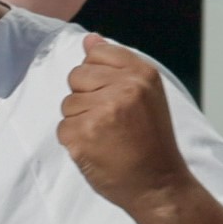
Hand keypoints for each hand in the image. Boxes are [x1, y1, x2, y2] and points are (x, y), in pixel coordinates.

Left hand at [56, 38, 194, 213]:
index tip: (115, 97)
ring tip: (107, 137)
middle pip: (77, 76)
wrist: (159, 184)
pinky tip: (98, 150)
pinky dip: (75, 141)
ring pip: (67, 104)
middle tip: (112, 121)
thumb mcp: (145, 94)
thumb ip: (116, 65)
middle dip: (87, 98)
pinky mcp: (83, 134)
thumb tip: (89, 39)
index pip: (97, 54)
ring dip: (80, 121)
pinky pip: (63, 127)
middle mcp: (124, 88)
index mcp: (142, 74)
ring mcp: (102, 111)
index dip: (98, 77)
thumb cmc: (151, 141)